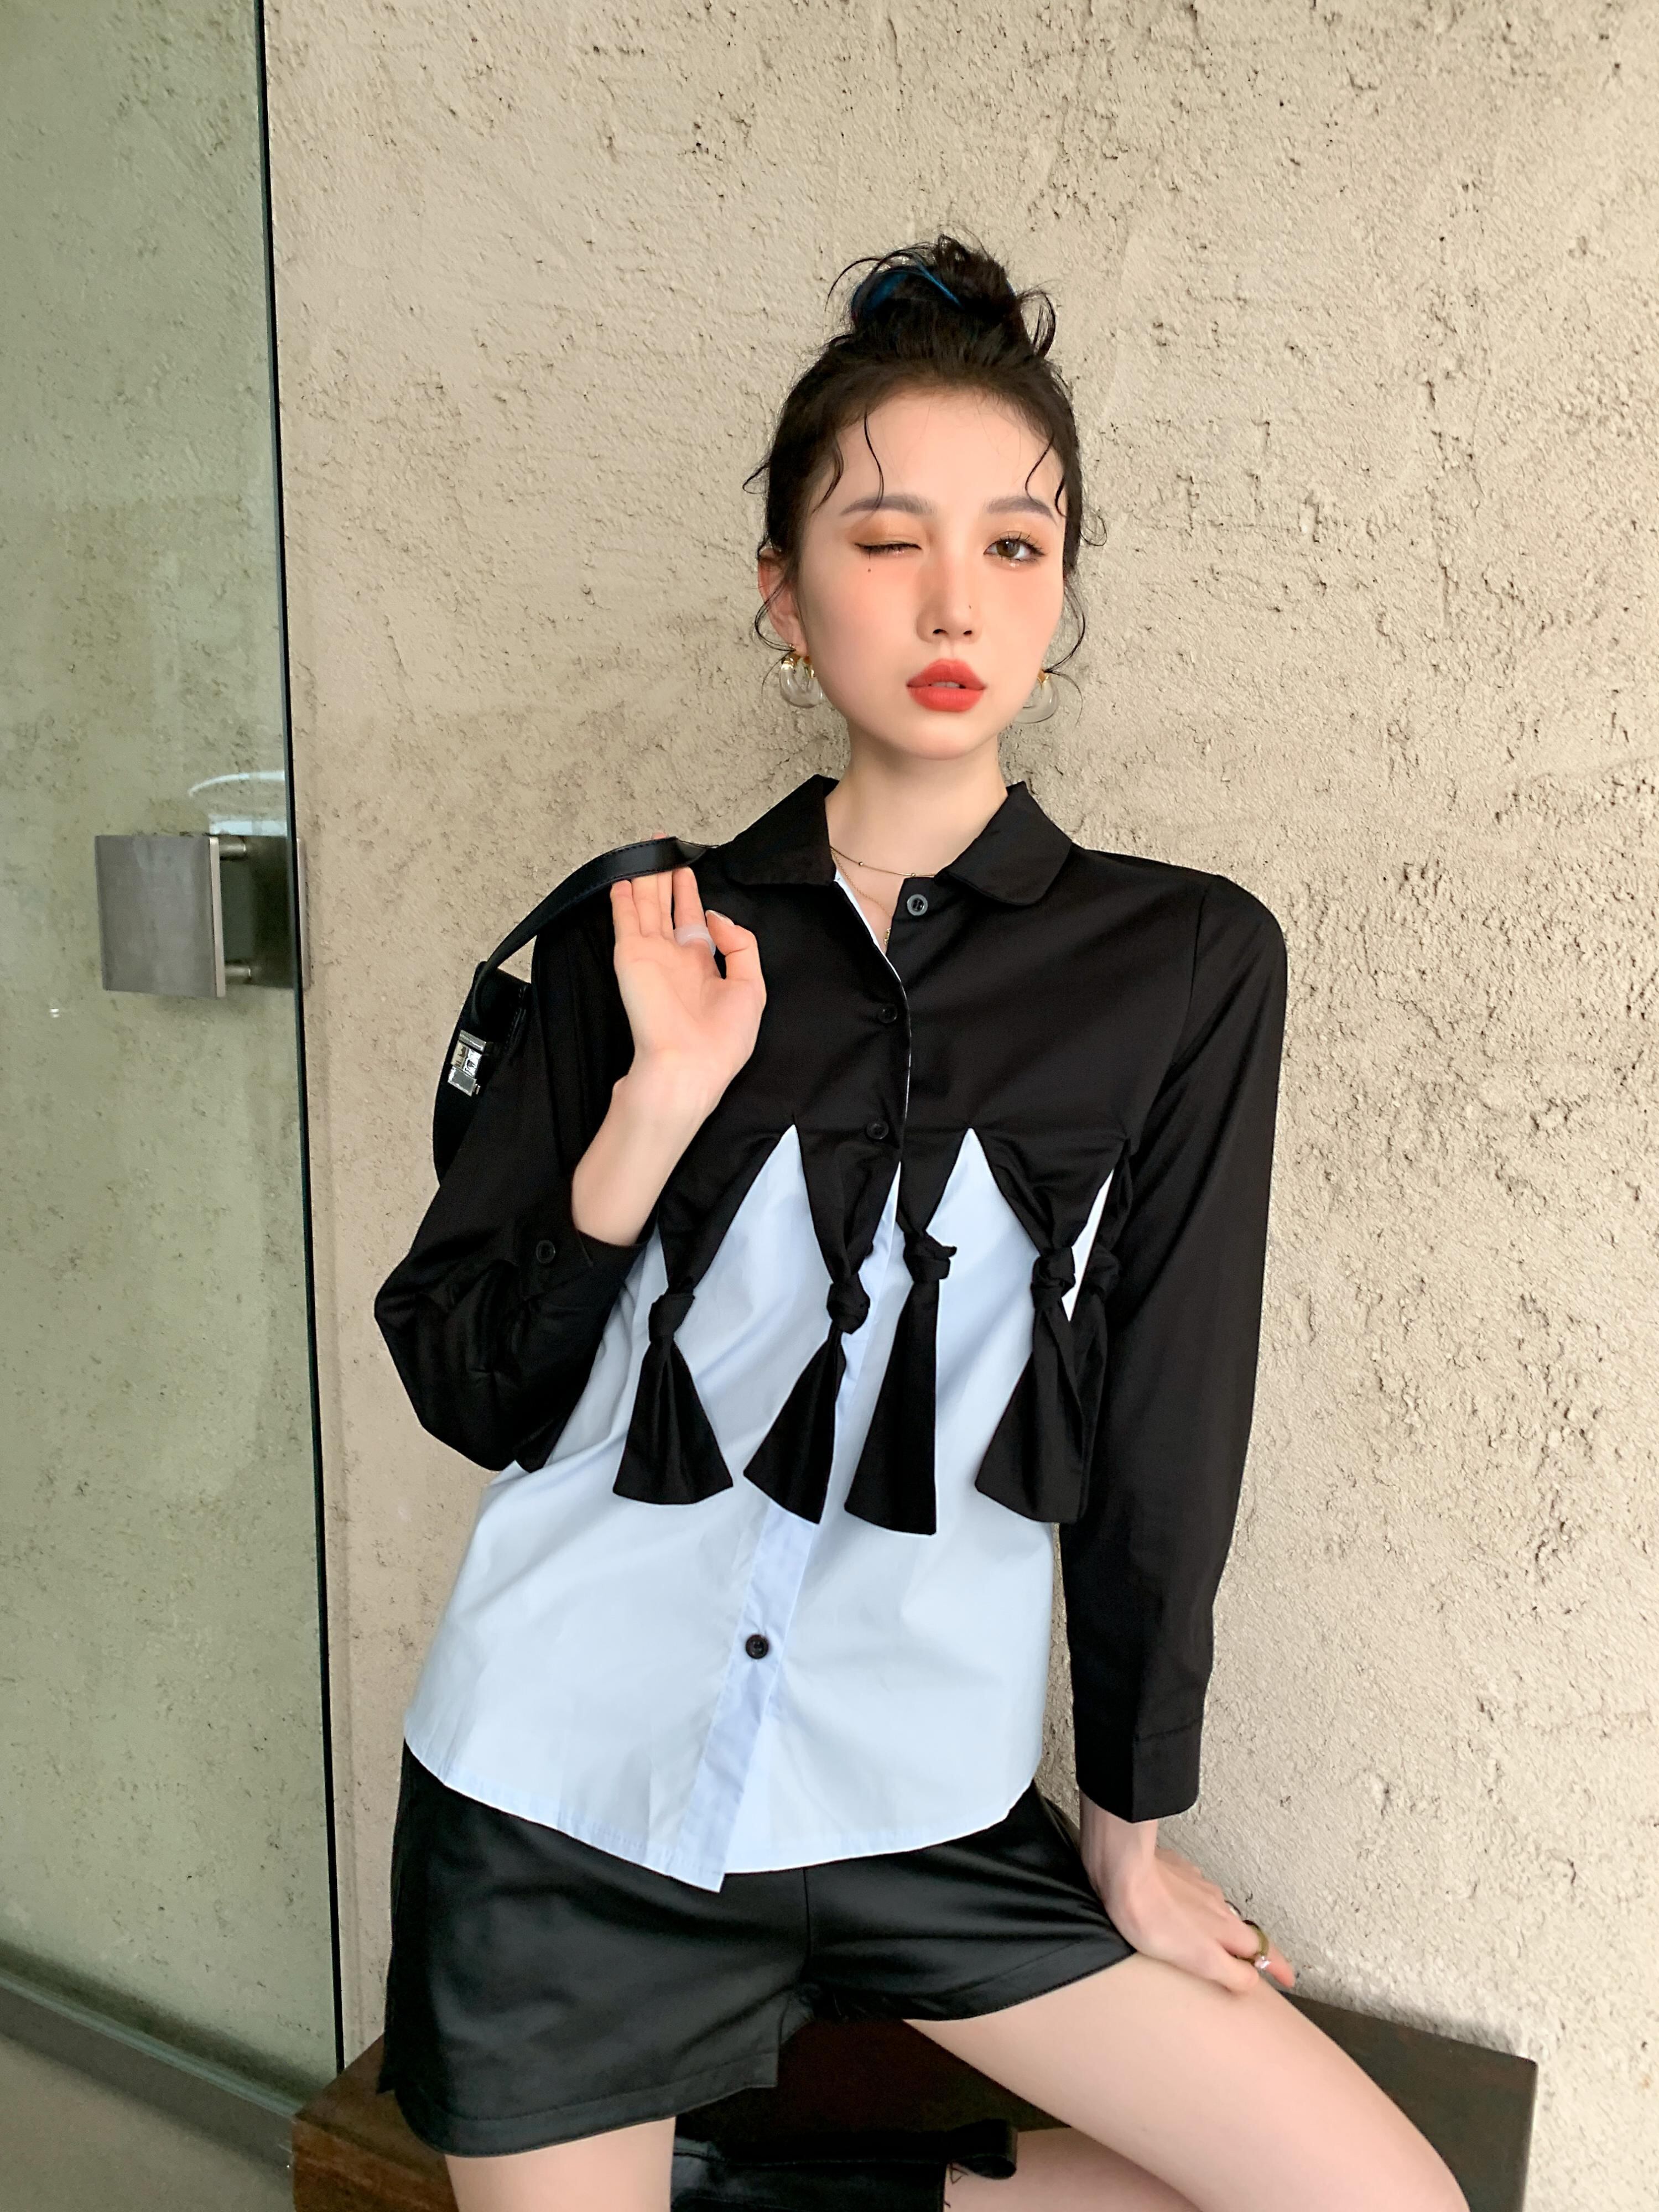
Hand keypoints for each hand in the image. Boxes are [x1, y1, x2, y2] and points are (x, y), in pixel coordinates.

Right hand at [608, 840, 764, 1122]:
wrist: (687, 1067)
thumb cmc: (721, 1041)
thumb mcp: (751, 987)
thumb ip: (740, 944)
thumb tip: (716, 916)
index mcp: (701, 967)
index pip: (692, 920)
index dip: (689, 893)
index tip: (686, 869)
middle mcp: (673, 958)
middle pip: (667, 906)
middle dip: (664, 876)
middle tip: (662, 845)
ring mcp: (650, 956)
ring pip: (646, 906)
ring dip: (645, 878)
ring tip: (645, 848)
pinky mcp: (630, 957)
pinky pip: (626, 919)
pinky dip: (623, 898)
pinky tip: (623, 878)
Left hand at [1078, 1794, 1296, 1996]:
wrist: (1123, 1870)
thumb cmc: (1153, 1917)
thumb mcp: (1198, 1959)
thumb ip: (1231, 1972)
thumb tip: (1252, 1982)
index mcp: (1225, 1928)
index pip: (1263, 1950)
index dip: (1277, 1966)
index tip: (1288, 1978)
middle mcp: (1216, 1905)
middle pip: (1243, 1929)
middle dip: (1252, 1947)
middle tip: (1254, 1962)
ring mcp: (1195, 1885)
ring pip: (1218, 1909)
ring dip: (1221, 1925)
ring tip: (1214, 1939)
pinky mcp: (1174, 1872)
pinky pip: (1192, 1889)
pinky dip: (1194, 1903)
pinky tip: (1181, 1906)